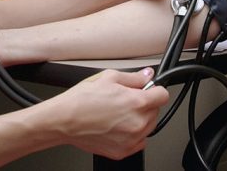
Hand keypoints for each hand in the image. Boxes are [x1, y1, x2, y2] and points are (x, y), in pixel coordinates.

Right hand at [51, 68, 168, 159]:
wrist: (64, 120)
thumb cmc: (82, 100)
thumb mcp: (109, 77)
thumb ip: (134, 77)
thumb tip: (147, 75)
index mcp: (137, 103)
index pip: (163, 95)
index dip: (155, 90)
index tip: (149, 90)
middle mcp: (137, 123)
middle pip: (155, 111)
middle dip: (145, 104)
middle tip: (126, 100)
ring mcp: (131, 139)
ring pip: (149, 127)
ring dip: (140, 119)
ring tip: (119, 113)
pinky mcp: (123, 151)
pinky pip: (139, 142)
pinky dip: (133, 134)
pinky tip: (117, 126)